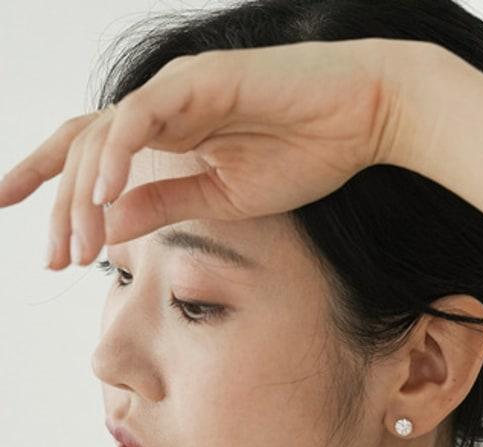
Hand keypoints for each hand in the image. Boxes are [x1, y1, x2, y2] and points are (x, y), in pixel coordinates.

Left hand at [0, 38, 404, 268]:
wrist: (364, 117)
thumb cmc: (307, 154)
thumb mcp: (225, 197)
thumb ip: (165, 204)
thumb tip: (108, 223)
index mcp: (170, 133)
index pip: (94, 157)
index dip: (58, 193)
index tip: (48, 247)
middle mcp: (162, 107)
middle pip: (84, 149)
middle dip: (58, 204)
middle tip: (52, 259)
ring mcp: (177, 89)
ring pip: (103, 136)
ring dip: (83, 196)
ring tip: (78, 247)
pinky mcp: (199, 80)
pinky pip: (140, 115)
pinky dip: (117, 156)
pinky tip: (104, 198)